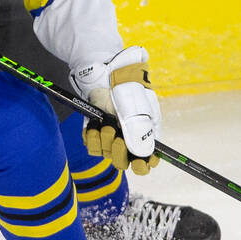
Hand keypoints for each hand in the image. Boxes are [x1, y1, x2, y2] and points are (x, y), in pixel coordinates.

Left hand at [71, 46, 161, 173]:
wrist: (104, 74)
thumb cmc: (126, 89)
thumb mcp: (136, 110)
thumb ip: (139, 133)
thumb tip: (142, 155)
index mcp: (146, 134)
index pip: (148, 161)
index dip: (143, 165)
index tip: (138, 162)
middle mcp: (129, 138)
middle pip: (125, 162)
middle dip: (119, 152)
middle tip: (118, 137)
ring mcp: (112, 136)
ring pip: (106, 154)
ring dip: (105, 138)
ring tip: (106, 120)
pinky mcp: (96, 132)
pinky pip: (92, 145)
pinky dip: (91, 135)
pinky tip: (94, 123)